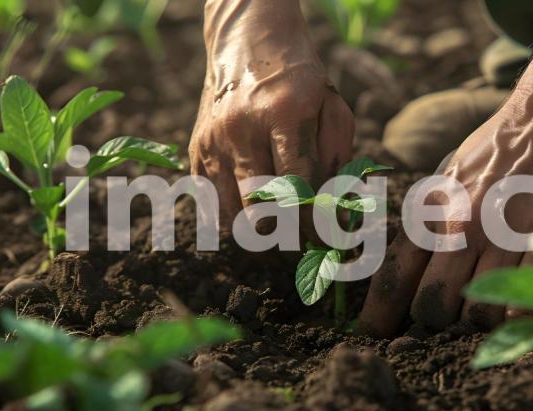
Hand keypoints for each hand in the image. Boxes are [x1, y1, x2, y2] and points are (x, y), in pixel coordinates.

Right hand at [190, 0, 353, 229]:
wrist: (249, 47)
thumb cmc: (301, 84)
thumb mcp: (332, 110)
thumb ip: (337, 162)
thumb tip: (333, 217)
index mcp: (282, 114)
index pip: (296, 187)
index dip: (311, 222)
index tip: (324, 238)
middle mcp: (241, 129)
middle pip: (258, 210)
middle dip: (284, 236)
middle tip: (301, 241)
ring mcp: (213, 142)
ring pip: (231, 216)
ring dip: (257, 233)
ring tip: (277, 230)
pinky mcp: (196, 152)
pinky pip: (210, 207)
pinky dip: (233, 219)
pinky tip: (252, 213)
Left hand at [358, 95, 532, 336]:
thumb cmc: (491, 151)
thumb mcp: (443, 180)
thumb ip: (425, 222)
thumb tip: (404, 266)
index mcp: (430, 213)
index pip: (392, 276)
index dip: (378, 317)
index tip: (371, 338)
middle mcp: (459, 227)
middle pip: (433, 307)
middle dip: (437, 323)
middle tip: (448, 319)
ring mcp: (501, 235)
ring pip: (479, 313)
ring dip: (481, 323)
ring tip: (489, 311)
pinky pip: (527, 299)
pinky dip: (522, 320)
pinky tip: (521, 318)